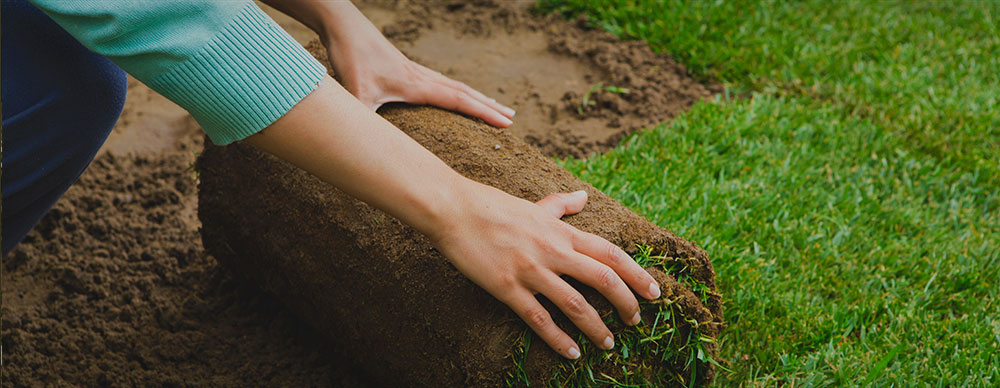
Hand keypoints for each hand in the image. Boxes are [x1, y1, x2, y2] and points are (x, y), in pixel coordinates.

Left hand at [317, 3, 514, 126]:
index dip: (484, 113)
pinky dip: (456, 90)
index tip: (506, 123)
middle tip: (512, 118)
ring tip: (494, 106)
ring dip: (476, 97)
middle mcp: (421, 77)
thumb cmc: (351, 58)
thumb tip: (365, 147)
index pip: (459, 100)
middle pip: (464, 92)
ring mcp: (415, 71)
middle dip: (489, 106)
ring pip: (454, 85)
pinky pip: (440, 82)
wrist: (344, 26)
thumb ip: (363, 121)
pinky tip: (455, 94)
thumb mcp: (355, 95)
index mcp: (416, 85)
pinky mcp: (406, 68)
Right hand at [430, 184, 661, 358]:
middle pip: (603, 279)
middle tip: (635, 322)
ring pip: (575, 304)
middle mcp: (552, 250)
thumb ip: (561, 205)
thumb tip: (583, 197)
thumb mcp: (533, 205)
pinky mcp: (507, 288)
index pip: (611, 253)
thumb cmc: (491, 206)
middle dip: (626, 303)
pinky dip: (558, 339)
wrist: (452, 209)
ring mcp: (530, 270)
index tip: (654, 292)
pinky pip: (539, 319)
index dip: (636, 274)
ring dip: (596, 327)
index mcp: (561, 231)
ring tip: (608, 343)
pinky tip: (571, 353)